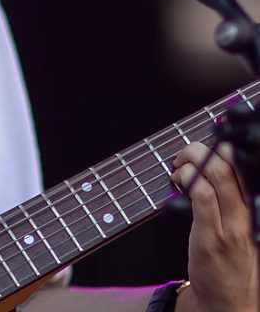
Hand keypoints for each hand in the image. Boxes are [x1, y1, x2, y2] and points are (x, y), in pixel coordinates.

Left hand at [171, 141, 257, 311]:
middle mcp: (250, 214)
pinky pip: (201, 195)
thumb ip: (230, 195)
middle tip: (186, 153)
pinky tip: (178, 180)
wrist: (230, 302)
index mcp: (256, 208)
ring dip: (190, 160)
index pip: (247, 167)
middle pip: (232, 163)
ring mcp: (233, 226)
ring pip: (216, 173)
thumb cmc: (232, 259)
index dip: (230, 145)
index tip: (214, 135)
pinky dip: (187, 179)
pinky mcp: (212, 237)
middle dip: (203, 148)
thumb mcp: (241, 224)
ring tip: (178, 166)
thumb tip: (210, 159)